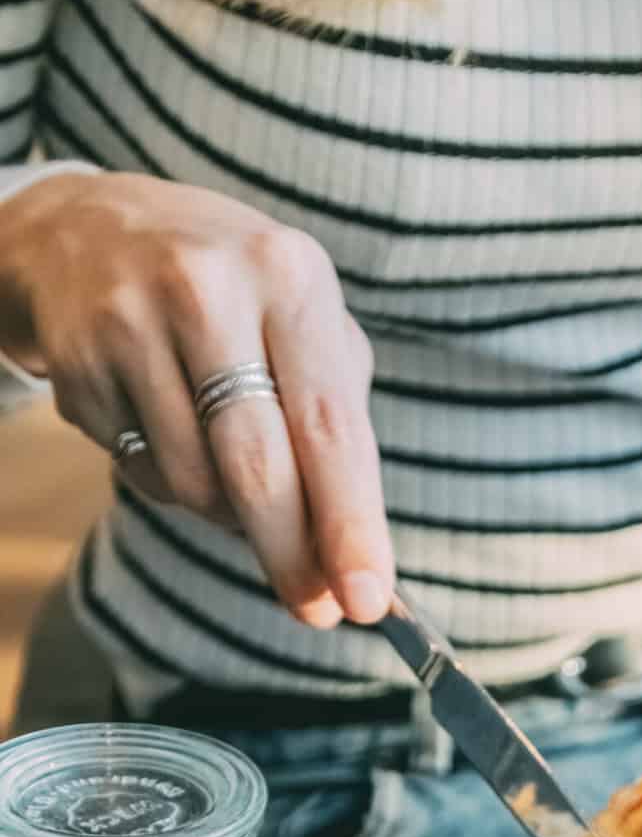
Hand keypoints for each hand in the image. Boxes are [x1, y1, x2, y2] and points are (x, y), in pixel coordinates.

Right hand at [0, 172, 393, 627]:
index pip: (328, 425)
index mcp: (288, 275)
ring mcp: (131, 322)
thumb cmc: (231, 294)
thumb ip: (336, 423)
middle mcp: (208, 290)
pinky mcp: (79, 361)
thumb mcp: (300, 319)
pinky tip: (171, 431)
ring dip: (226, 511)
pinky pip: (142, 470)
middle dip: (291, 553)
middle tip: (316, 609)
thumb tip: (354, 553)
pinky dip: (171, 481)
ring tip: (229, 466)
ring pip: (195, 483)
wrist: (87, 227)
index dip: (349, 522)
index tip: (366, 597)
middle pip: (257, 466)